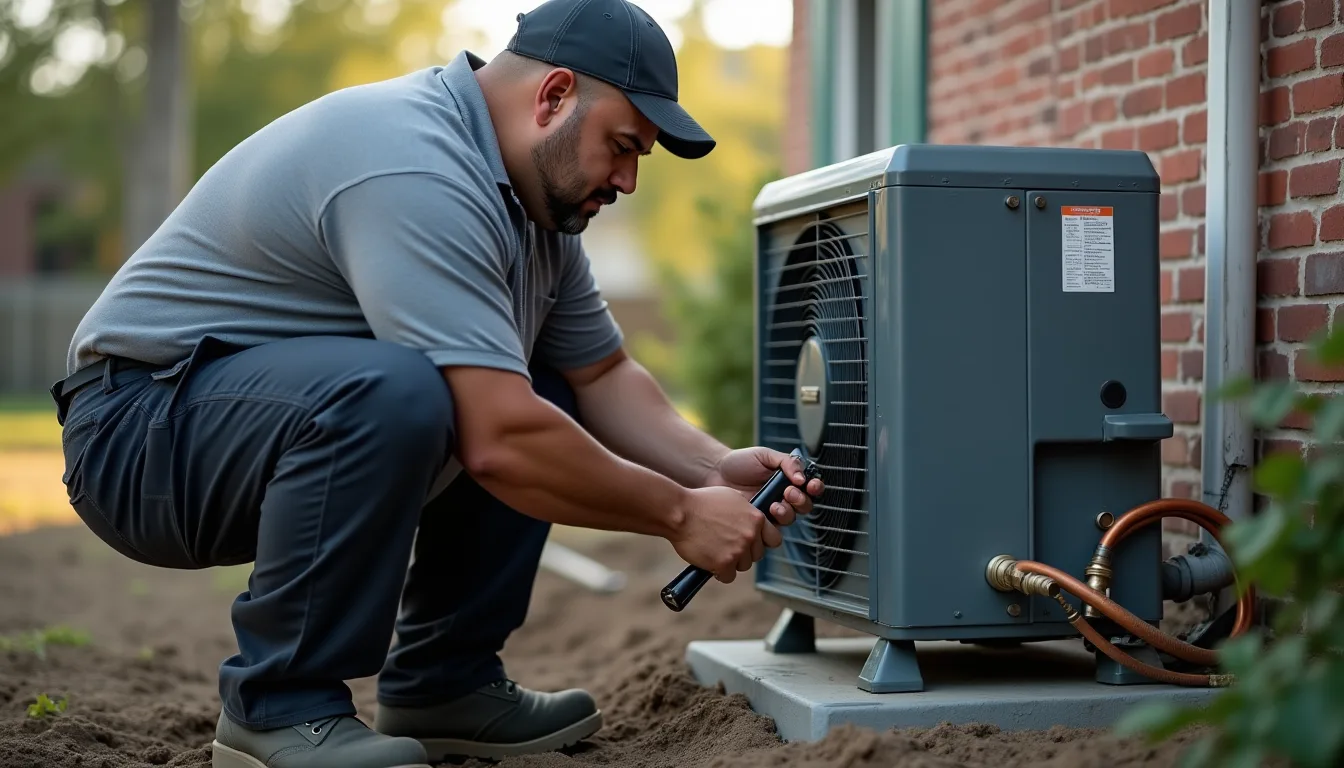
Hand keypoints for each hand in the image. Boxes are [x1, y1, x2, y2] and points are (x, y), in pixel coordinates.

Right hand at [671, 486, 783, 582]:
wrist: (679, 512)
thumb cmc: (701, 502)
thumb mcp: (732, 497)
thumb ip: (746, 511)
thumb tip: (752, 519)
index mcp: (756, 518)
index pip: (774, 539)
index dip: (762, 542)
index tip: (752, 542)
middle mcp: (751, 535)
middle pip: (757, 555)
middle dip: (744, 553)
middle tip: (727, 546)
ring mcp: (738, 550)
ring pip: (743, 566)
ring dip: (731, 562)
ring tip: (715, 551)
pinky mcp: (724, 564)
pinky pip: (728, 577)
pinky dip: (719, 572)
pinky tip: (710, 562)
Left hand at [701, 447, 824, 525]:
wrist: (715, 474)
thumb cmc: (739, 462)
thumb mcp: (764, 455)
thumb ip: (786, 462)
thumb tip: (802, 478)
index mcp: (788, 479)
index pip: (810, 486)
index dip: (815, 487)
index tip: (810, 485)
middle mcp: (783, 497)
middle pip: (805, 506)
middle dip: (801, 500)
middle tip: (788, 492)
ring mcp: (772, 512)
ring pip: (790, 519)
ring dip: (787, 512)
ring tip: (774, 505)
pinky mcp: (759, 524)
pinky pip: (772, 531)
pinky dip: (771, 526)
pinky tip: (763, 514)